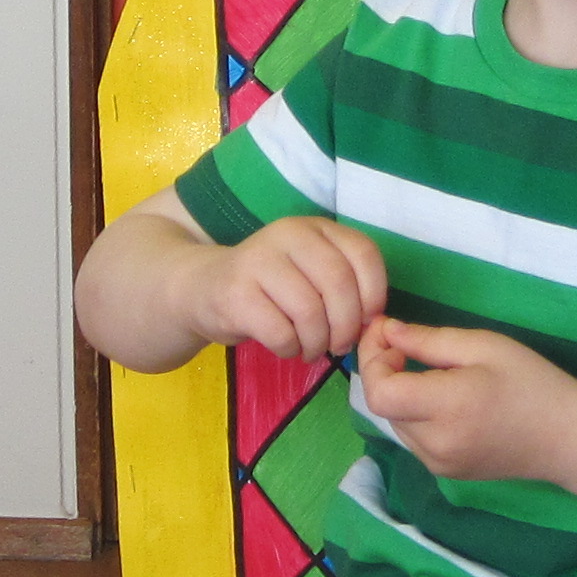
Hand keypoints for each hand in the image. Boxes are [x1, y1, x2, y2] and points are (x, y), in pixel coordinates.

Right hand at [190, 218, 389, 362]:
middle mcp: (287, 234)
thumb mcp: (309, 272)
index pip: (363, 253)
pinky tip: (285, 347)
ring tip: (310, 349)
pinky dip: (290, 349)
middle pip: (339, 284)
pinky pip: (281, 332)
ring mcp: (258, 260)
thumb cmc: (268, 287)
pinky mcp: (235, 293)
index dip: (374, 294)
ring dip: (317, 343)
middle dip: (346, 326)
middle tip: (339, 346)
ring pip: (310, 312)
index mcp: (314, 228)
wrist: (202, 287)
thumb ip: (344, 285)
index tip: (366, 320)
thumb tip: (375, 322)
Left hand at [352, 317, 576, 486]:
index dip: (373, 359)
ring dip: (400, 392)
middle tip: (405, 342)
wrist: (568, 438)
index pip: (379, 392)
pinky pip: (414, 438)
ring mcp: (438, 464)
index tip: (389, 333)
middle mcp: (435, 444)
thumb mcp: (484, 346)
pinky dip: (415, 413)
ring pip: (396, 422)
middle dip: (385, 370)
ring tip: (430, 370)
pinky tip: (442, 398)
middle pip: (384, 406)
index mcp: (446, 408)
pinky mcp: (445, 472)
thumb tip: (387, 332)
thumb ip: (429, 340)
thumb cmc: (532, 383)